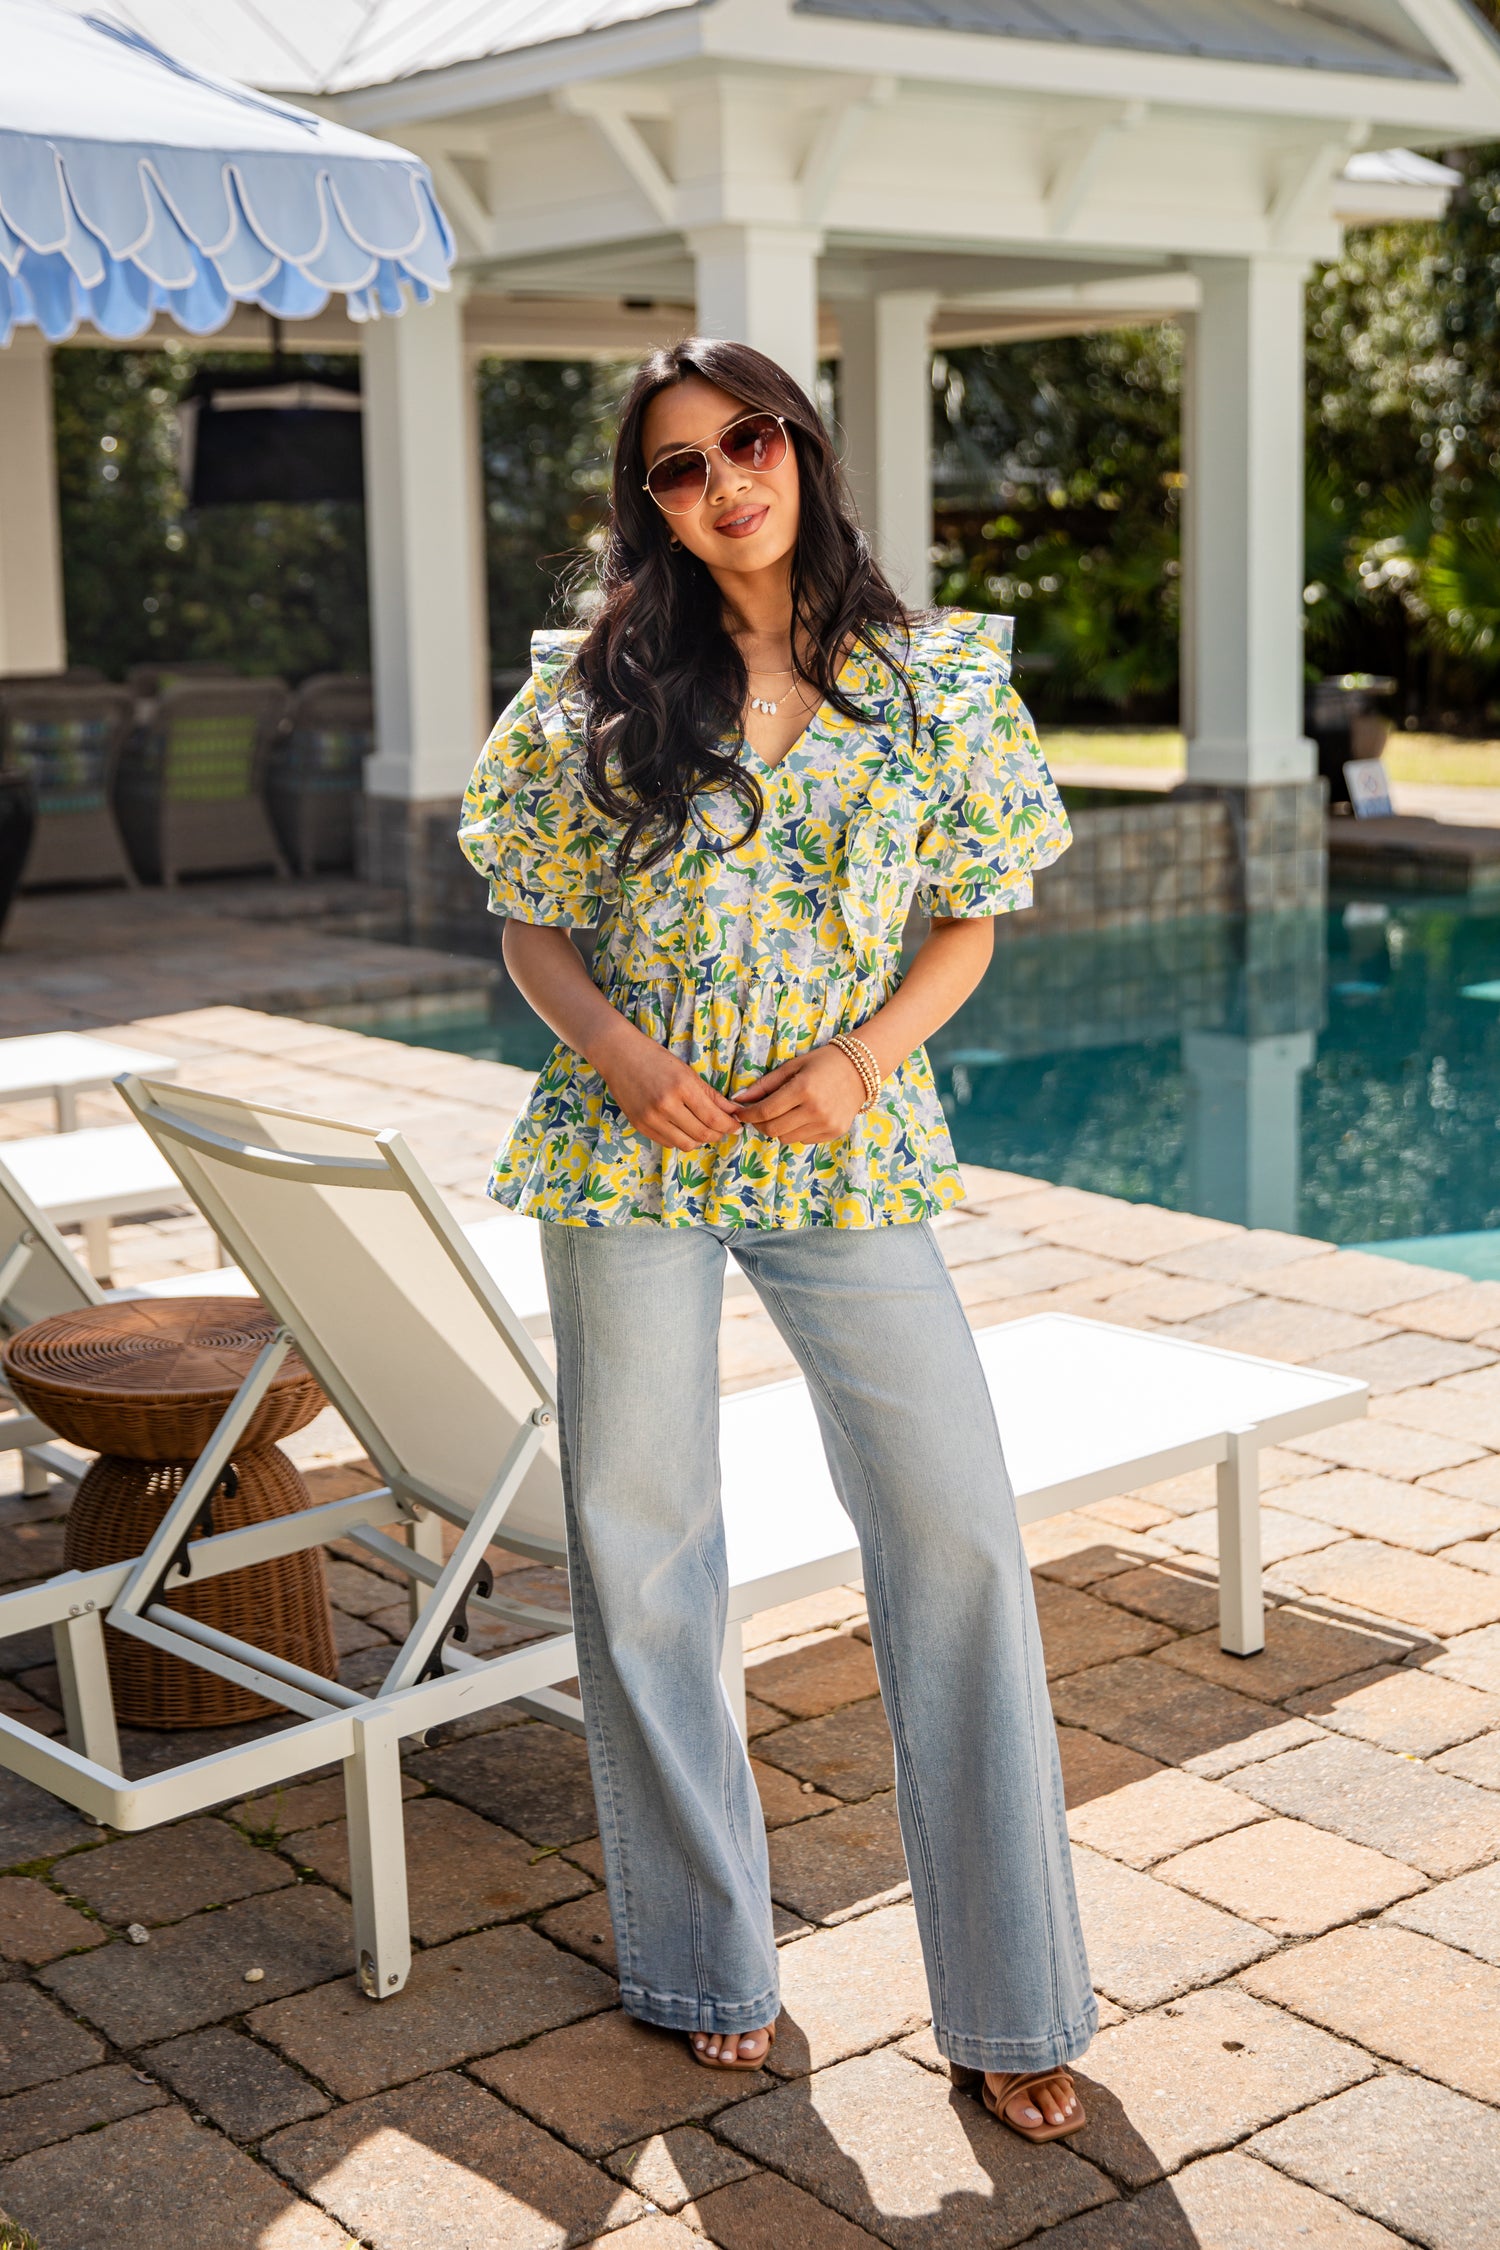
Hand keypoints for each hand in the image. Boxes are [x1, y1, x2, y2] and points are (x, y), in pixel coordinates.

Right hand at [592, 1023, 742, 1151]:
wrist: (619, 1056)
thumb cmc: (656, 1059)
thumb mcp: (688, 1072)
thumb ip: (712, 1095)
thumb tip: (734, 1111)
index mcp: (682, 1087)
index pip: (714, 1118)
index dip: (730, 1126)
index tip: (738, 1127)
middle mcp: (666, 1105)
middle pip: (702, 1134)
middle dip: (719, 1134)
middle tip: (724, 1129)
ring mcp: (651, 1118)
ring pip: (686, 1144)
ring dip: (700, 1140)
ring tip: (704, 1129)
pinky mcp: (640, 1126)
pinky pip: (668, 1143)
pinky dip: (681, 1139)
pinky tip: (684, 1128)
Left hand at [731, 1044, 868, 1145]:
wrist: (860, 1070)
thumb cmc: (822, 1063)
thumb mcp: (792, 1066)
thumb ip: (765, 1084)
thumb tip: (740, 1099)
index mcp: (803, 1089)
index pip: (766, 1111)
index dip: (748, 1114)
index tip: (740, 1113)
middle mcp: (815, 1109)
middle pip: (773, 1129)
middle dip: (759, 1124)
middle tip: (756, 1115)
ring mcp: (826, 1123)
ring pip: (786, 1139)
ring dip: (777, 1129)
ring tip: (780, 1114)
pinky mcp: (834, 1132)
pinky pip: (803, 1140)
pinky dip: (795, 1132)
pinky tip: (800, 1117)